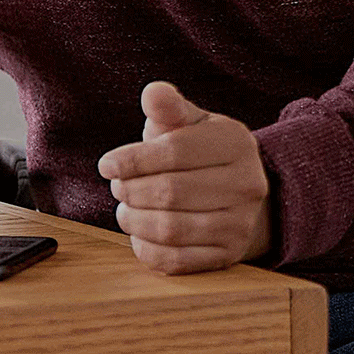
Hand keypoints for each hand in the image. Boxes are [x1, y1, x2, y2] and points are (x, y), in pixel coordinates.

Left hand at [98, 81, 271, 274]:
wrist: (240, 194)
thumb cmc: (203, 153)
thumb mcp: (190, 123)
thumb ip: (169, 107)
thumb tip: (153, 93)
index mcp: (236, 143)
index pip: (175, 152)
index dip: (133, 159)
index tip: (106, 165)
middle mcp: (247, 184)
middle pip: (171, 192)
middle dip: (132, 191)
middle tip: (118, 188)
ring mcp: (241, 224)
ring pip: (171, 229)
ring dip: (135, 221)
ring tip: (126, 209)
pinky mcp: (228, 256)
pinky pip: (178, 260)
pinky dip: (148, 249)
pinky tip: (139, 234)